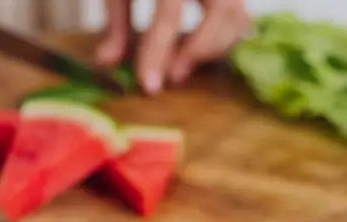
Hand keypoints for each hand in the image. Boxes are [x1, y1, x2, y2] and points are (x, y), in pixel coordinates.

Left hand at [95, 0, 248, 94]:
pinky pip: (241, 12)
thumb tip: (106, 63)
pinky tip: (197, 47)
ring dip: (213, 47)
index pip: (169, 12)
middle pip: (221, 12)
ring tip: (182, 64)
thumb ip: (115, 20)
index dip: (158, 52)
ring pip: (237, 13)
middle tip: (172, 77)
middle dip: (196, 50)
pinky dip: (224, 36)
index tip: (149, 85)